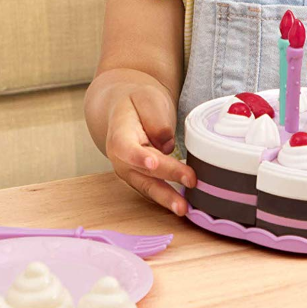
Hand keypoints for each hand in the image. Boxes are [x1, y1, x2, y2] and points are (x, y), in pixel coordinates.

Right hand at [105, 85, 195, 215]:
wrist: (125, 110)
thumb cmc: (137, 103)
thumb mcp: (146, 98)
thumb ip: (156, 120)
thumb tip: (167, 146)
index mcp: (119, 135)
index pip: (126, 148)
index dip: (139, 157)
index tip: (154, 164)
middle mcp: (121, 159)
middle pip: (142, 174)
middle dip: (164, 184)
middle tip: (187, 188)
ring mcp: (130, 172)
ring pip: (148, 188)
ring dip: (166, 199)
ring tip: (183, 209)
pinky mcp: (142, 179)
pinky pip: (154, 191)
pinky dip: (168, 199)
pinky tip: (184, 205)